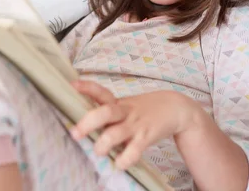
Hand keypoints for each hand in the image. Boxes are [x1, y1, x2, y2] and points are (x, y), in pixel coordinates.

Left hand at [70, 80, 204, 169]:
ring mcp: (136, 125)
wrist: (176, 109)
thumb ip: (108, 113)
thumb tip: (83, 125)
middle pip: (105, 112)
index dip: (87, 88)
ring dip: (104, 144)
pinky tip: (119, 164)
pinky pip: (134, 150)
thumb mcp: (127, 106)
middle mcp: (125, 112)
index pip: (101, 92)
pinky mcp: (146, 137)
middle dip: (88, 122)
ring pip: (116, 133)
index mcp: (119, 102)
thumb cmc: (144, 110)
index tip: (72, 85)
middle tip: (75, 133)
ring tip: (98, 151)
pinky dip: (125, 159)